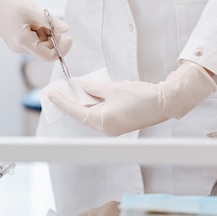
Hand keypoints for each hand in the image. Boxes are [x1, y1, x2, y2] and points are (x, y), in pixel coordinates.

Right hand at [0, 0, 71, 60]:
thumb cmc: (10, 3)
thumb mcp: (33, 9)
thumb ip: (51, 21)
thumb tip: (67, 30)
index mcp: (23, 42)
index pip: (49, 56)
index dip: (62, 48)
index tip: (69, 36)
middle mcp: (20, 48)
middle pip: (46, 49)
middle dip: (52, 36)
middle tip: (47, 19)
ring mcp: (18, 46)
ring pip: (41, 43)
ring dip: (44, 32)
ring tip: (34, 18)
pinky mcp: (17, 42)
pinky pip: (34, 40)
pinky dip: (38, 31)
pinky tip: (30, 20)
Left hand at [48, 61, 215, 135]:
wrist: (165, 103)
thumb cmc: (141, 97)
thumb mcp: (113, 88)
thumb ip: (95, 88)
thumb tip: (84, 87)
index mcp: (102, 121)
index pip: (75, 112)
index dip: (62, 102)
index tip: (51, 95)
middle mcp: (106, 128)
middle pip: (82, 115)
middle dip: (72, 102)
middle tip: (60, 91)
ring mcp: (113, 128)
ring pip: (92, 114)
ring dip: (84, 103)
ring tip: (74, 90)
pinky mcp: (121, 124)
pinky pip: (102, 114)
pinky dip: (95, 105)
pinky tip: (91, 94)